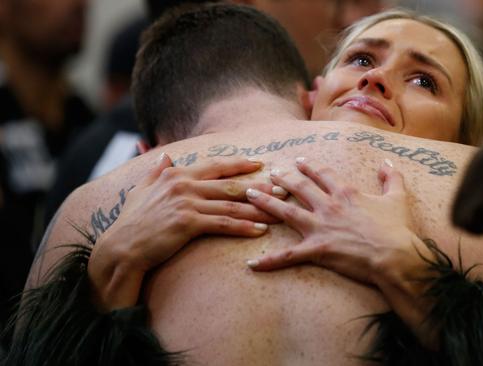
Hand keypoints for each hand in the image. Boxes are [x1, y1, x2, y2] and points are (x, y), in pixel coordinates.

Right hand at [88, 154, 284, 310]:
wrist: (121, 247)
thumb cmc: (130, 221)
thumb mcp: (140, 190)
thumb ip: (155, 172)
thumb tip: (161, 155)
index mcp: (176, 174)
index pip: (215, 165)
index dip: (239, 164)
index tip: (259, 164)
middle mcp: (183, 184)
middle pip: (230, 185)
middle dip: (259, 187)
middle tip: (282, 189)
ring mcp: (186, 202)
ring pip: (231, 205)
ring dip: (258, 209)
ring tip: (278, 212)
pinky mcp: (188, 223)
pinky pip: (223, 224)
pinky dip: (243, 226)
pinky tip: (259, 231)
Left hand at [245, 157, 434, 335]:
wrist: (394, 256)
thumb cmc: (396, 229)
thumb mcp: (398, 198)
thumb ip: (392, 177)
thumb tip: (387, 162)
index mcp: (345, 192)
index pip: (322, 173)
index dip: (309, 165)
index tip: (299, 160)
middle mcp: (328, 206)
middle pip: (299, 186)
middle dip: (283, 177)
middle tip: (271, 172)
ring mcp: (319, 227)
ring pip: (286, 211)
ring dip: (266, 202)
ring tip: (251, 194)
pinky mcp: (316, 250)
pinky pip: (288, 255)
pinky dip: (269, 260)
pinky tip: (252, 263)